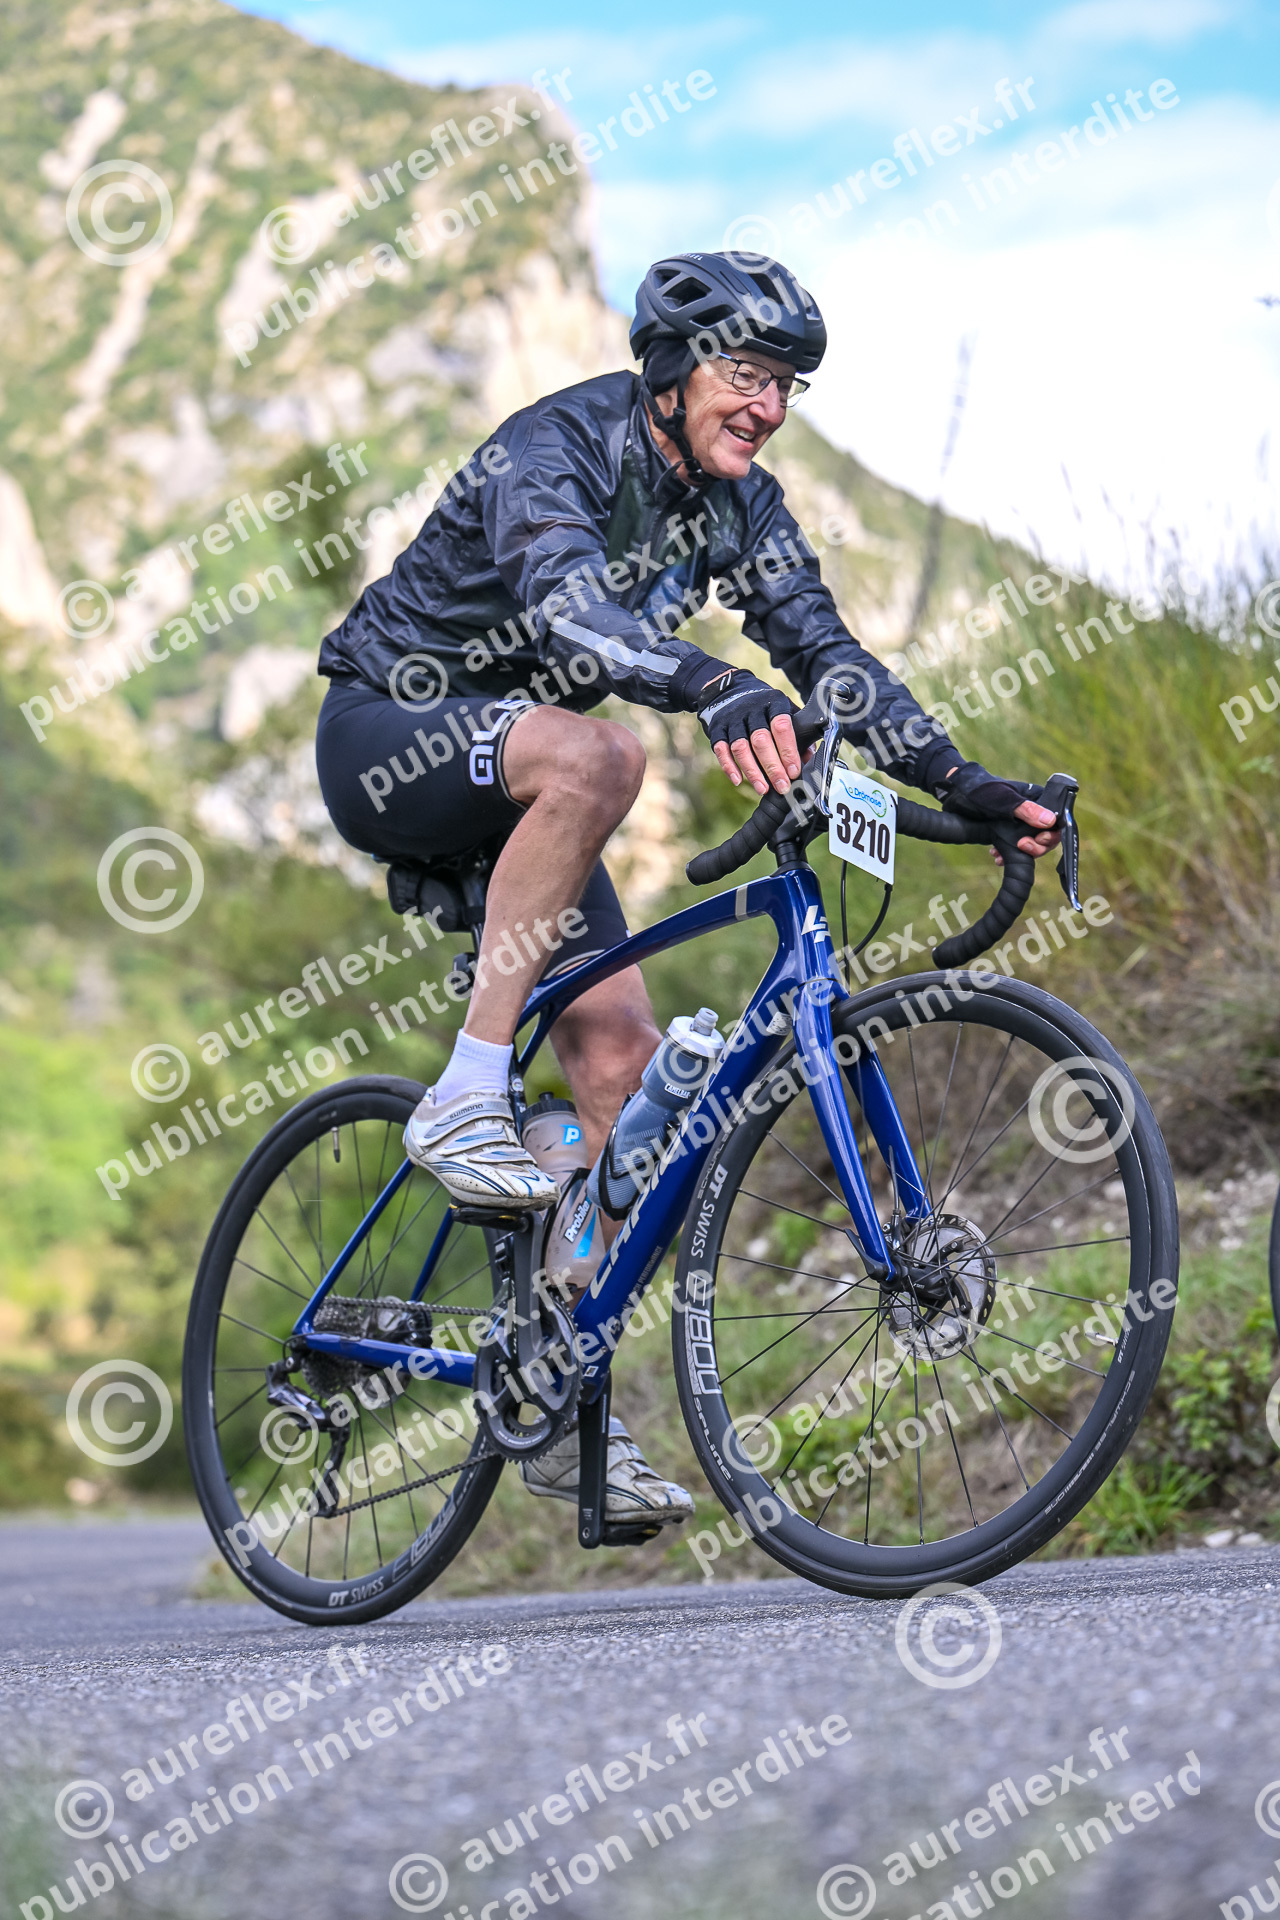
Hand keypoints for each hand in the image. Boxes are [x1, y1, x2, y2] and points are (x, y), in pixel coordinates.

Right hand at [696, 669, 800, 795]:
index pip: (781, 726)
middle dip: (772, 766)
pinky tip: (738, 780)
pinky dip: (729, 766)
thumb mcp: (783, 709)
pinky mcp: (717, 729)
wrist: (729, 689)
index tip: (794, 771)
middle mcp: (751, 709)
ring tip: (763, 788)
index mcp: (773, 702)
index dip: (788, 751)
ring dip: (752, 771)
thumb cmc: (763, 706)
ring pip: (741, 747)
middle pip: (761, 740)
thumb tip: (808, 757)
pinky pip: (721, 750)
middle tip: (782, 786)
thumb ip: (797, 731)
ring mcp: (732, 719)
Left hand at [941, 760, 1061, 861]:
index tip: (1039, 840)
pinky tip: (996, 856)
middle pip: (1047, 835)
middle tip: (1022, 846)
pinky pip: (1015, 847)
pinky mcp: (1007, 831)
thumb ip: (1026, 810)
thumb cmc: (981, 790)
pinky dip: (1008, 854)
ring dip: (1022, 853)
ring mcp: (1020, 822)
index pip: (1057, 820)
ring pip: (1031, 844)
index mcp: (1038, 798)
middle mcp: (1033, 811)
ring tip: (1002, 854)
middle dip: (1036, 846)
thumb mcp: (1004, 800)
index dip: (1052, 834)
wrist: (955, 793)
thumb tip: (1050, 821)